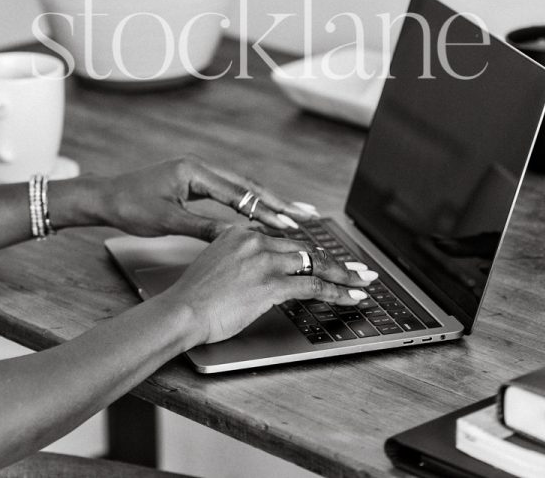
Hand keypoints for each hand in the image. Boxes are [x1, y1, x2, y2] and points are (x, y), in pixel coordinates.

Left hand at [91, 156, 319, 240]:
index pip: (239, 192)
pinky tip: (262, 212)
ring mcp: (198, 172)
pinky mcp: (194, 181)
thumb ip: (203, 228)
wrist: (105, 197)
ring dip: (266, 201)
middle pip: (247, 184)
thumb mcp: (167, 221)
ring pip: (241, 186)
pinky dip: (248, 201)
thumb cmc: (130, 207)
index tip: (287, 223)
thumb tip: (235, 238)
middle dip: (276, 201)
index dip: (265, 210)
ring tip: (293, 213)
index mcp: (194, 171)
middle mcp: (200, 166)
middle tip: (304, 214)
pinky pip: (228, 190)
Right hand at [161, 227, 373, 344]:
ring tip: (362, 282)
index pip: (286, 241)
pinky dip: (337, 291)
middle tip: (358, 268)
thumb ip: (240, 261)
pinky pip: (312, 285)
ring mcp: (264, 261)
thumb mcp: (216, 265)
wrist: (182, 311)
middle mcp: (255, 241)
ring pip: (315, 264)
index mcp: (241, 233)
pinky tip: (350, 296)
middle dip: (337, 261)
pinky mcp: (270, 283)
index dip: (311, 251)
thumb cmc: (194, 297)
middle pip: (305, 249)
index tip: (328, 257)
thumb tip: (260, 273)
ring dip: (344, 275)